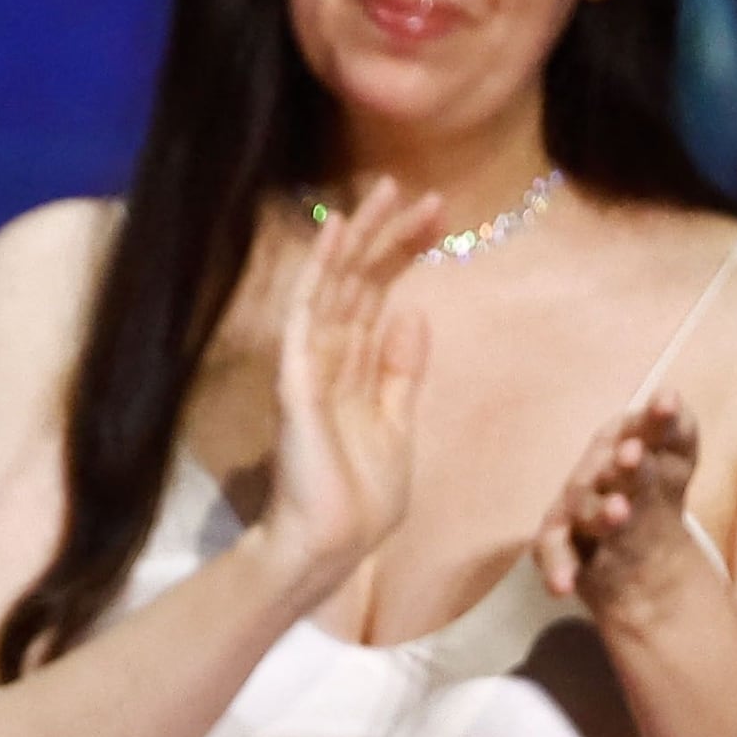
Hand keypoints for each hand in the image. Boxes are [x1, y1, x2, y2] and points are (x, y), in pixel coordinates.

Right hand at [255, 181, 441, 599]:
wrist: (331, 545)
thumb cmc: (361, 499)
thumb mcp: (398, 426)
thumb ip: (400, 373)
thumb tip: (411, 316)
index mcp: (356, 369)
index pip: (379, 297)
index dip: (404, 256)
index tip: (438, 219)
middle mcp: (330, 357)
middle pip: (359, 282)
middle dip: (387, 235)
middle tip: (418, 191)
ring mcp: (310, 365)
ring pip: (335, 285)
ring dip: (358, 238)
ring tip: (383, 193)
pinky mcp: (299, 379)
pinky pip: (308, 315)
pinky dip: (320, 273)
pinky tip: (334, 236)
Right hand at [535, 394, 709, 630]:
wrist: (624, 546)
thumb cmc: (649, 490)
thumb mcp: (672, 461)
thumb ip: (677, 431)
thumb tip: (671, 398)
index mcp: (625, 447)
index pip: (642, 430)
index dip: (654, 420)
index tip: (669, 401)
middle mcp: (596, 475)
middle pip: (609, 469)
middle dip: (622, 464)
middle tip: (633, 455)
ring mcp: (575, 510)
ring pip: (585, 510)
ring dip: (600, 512)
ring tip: (618, 512)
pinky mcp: (556, 543)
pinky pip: (554, 554)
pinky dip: (558, 568)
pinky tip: (563, 587)